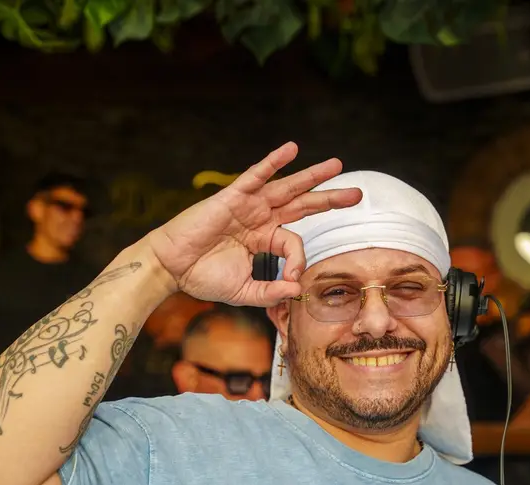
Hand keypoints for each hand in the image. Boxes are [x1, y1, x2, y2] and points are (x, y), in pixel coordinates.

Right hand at [143, 142, 361, 306]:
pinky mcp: (233, 197)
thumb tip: (298, 290)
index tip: (292, 279)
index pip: (294, 243)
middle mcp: (260, 218)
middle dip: (330, 199)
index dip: (298, 261)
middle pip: (302, 205)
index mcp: (263, 239)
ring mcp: (248, 206)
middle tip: (357, 194)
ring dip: (312, 175)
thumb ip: (271, 291)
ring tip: (337, 165)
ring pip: (287, 187)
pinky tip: (292, 149)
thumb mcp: (244, 291)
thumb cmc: (202, 277)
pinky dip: (273, 161)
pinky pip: (257, 175)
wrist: (172, 267)